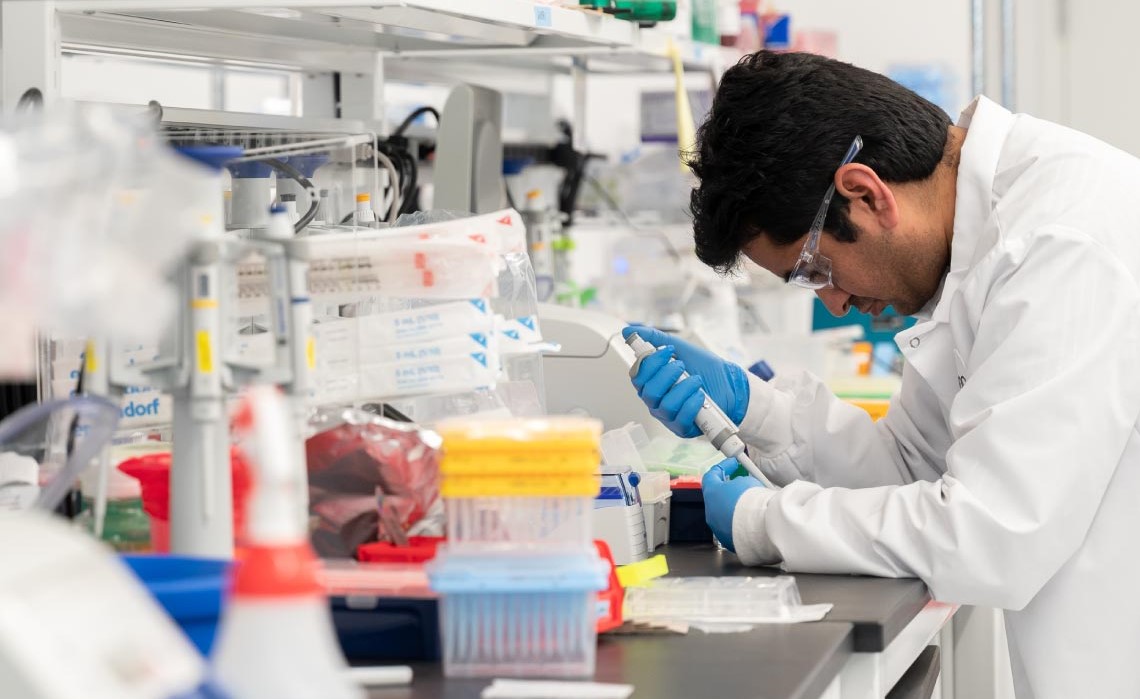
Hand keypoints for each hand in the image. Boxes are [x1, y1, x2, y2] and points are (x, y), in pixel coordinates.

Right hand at [623, 325, 749, 437]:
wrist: (730, 385)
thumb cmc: (705, 369)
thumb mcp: (681, 348)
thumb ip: (655, 338)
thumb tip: (628, 330)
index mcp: (651, 381)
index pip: (638, 375)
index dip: (651, 362)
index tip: (669, 351)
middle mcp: (655, 400)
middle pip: (648, 392)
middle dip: (667, 375)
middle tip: (683, 366)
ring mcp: (667, 415)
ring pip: (665, 405)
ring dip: (683, 389)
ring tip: (697, 380)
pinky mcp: (682, 427)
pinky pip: (680, 418)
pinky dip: (692, 404)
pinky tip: (700, 396)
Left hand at [702, 457, 763, 552]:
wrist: (760, 526)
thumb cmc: (752, 500)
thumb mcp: (746, 481)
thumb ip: (740, 482)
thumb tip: (740, 487)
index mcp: (711, 494)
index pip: (711, 476)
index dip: (722, 468)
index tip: (732, 464)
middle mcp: (710, 511)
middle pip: (716, 497)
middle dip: (727, 490)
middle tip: (740, 484)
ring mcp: (717, 528)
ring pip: (723, 514)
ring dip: (733, 508)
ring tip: (749, 504)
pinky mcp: (728, 540)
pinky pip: (732, 528)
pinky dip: (739, 523)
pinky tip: (751, 519)